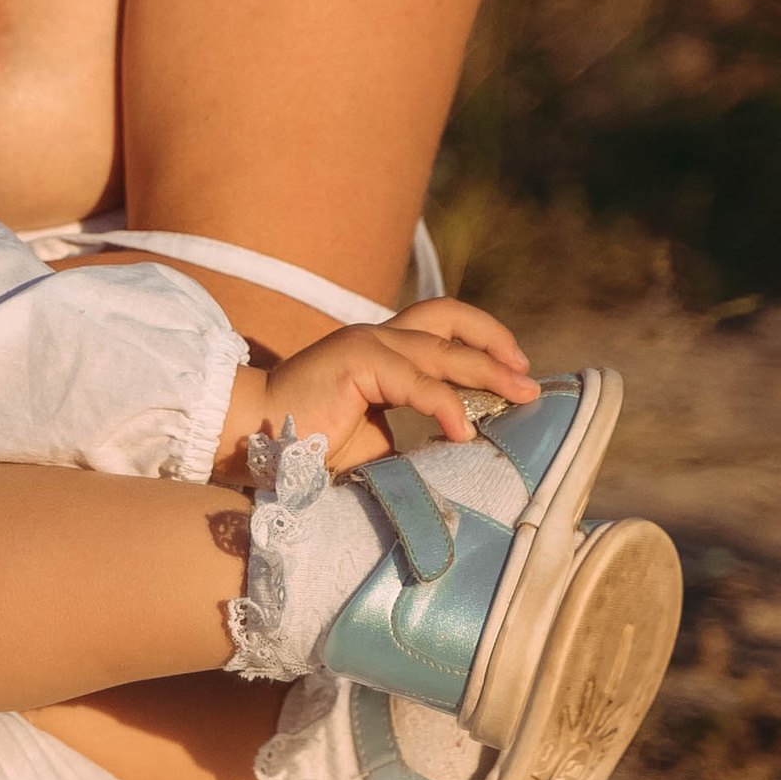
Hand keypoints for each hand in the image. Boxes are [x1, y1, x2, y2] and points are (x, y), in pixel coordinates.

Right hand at [228, 295, 533, 472]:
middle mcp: (377, 338)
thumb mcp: (379, 443)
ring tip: (519, 394)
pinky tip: (463, 431)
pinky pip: (416, 381)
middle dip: (496, 344)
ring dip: (486, 369)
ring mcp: (366, 344)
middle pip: (449, 318)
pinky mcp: (356, 360)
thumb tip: (464, 461)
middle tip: (529, 377)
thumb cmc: (309, 447)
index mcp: (382, 353)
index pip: (442, 328)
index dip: (483, 342)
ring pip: (441, 346)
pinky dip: (446, 405)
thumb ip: (415, 439)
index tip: (517, 371)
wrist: (252, 441)